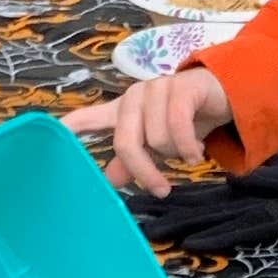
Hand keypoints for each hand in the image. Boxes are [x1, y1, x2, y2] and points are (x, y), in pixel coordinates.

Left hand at [69, 68, 234, 199]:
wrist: (227, 96)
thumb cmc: (188, 121)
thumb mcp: (159, 145)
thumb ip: (133, 160)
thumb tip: (109, 180)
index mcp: (122, 111)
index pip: (88, 118)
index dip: (69, 129)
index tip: (49, 139)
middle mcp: (134, 97)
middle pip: (125, 142)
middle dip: (144, 171)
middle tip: (162, 189)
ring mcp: (156, 89)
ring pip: (156, 137)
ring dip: (176, 152)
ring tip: (188, 149)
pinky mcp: (181, 87)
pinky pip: (177, 125)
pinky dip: (188, 146)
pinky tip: (196, 153)